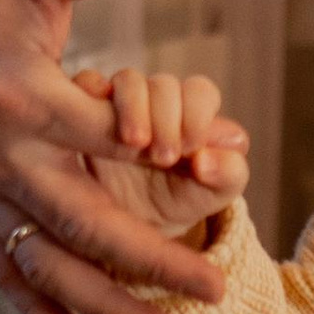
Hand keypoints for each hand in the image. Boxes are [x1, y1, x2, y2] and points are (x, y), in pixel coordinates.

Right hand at [70, 65, 250, 238]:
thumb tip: (217, 153)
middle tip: (164, 157)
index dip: (198, 114)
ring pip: (127, 81)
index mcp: (192, 113)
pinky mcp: (85, 109)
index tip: (193, 148)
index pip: (199, 92)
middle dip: (166, 117)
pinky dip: (93, 92)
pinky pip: (87, 84)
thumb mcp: (211, 195)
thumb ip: (228, 173)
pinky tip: (94, 123)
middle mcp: (156, 102)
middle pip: (163, 85)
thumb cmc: (180, 202)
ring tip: (135, 143)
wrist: (131, 232)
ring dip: (134, 107)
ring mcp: (120, 104)